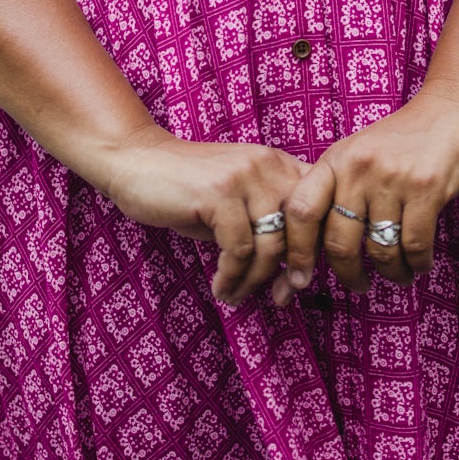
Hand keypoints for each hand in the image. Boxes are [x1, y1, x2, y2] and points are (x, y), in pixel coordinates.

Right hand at [98, 122, 311, 305]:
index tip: (301, 280)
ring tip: (237, 294)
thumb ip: (268, 226)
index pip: (319, 207)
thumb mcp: (238, 203)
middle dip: (295, 269)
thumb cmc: (190, 192)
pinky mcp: (218, 194)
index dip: (317, 248)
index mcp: (279, 164)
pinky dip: (231, 277)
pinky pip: (239, 250)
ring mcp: (243, 177)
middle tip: (280, 297)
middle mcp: (268, 165)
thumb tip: (297, 275)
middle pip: (302, 229)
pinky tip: (220, 287)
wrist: (139, 162)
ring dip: (255, 281)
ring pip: (270, 245)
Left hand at [274, 90, 458, 303]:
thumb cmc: (403, 139)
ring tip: (398, 275)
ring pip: (379, 250)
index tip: (299, 279)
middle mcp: (359, 168)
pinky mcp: (427, 188)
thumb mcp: (359, 154)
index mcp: (336, 160)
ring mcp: (393, 178)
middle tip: (358, 285)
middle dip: (348, 274)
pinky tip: (420, 264)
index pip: (300, 210)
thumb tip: (315, 247)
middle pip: (339, 241)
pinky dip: (417, 264)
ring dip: (390, 273)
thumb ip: (338, 190)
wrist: (452, 110)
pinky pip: (413, 245)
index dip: (296, 250)